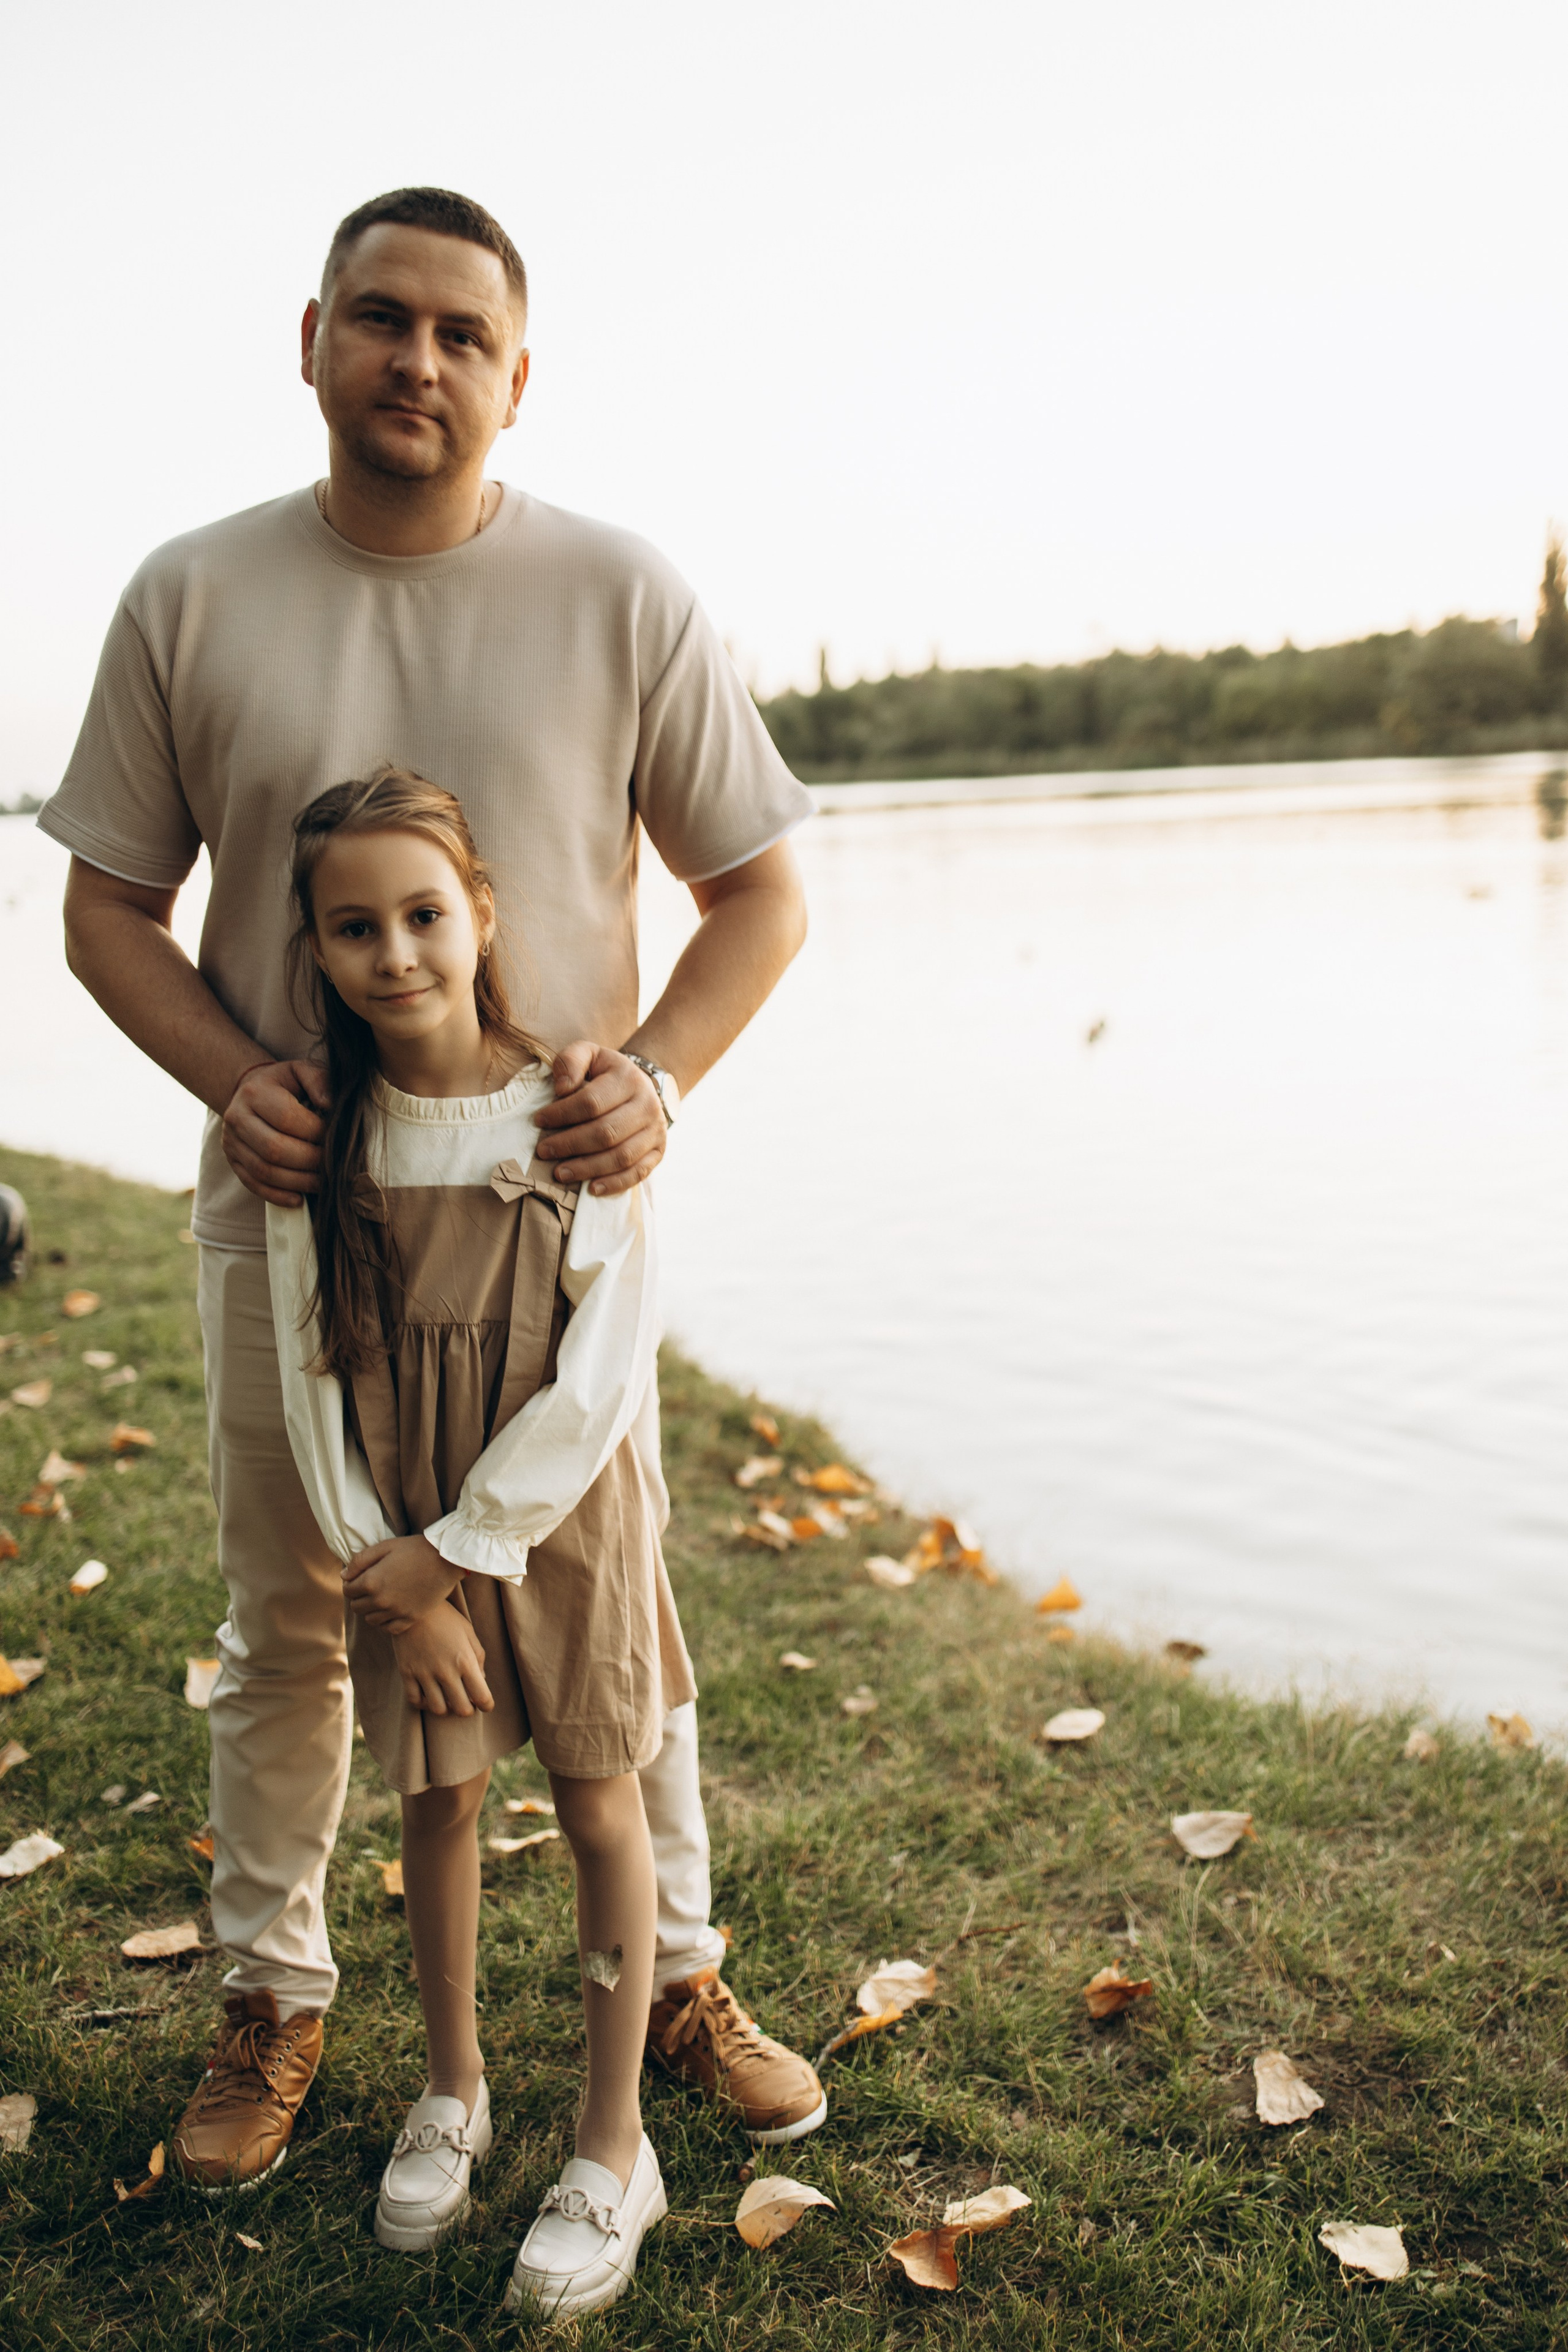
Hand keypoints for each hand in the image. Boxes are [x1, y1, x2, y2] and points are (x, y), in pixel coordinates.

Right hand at [222, 1058, 330, 1207]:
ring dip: (297, 1182)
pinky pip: (253, 1184)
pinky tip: (298, 1199)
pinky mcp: (233, 1162)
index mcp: (255, 1093)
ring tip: (322, 1183)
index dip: (315, 1133)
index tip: (334, 1139)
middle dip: (309, 1161)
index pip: (286, 1118)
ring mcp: (231, 1142)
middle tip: (333, 1166)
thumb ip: (319, 1081)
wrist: (250, 1091)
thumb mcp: (301, 1071)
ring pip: (264, 1171)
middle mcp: (237, 1118)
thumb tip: (331, 1105)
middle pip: (274, 1149)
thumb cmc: (284, 1084)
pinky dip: (277, 1195)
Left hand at [343, 1534, 457, 1633]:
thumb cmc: (415, 1549)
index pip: (347, 1590)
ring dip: (371, 1610)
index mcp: (371, 1582)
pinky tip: (390, 1611)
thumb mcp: (384, 1547)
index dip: (350, 1583)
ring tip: (380, 1598)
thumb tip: (344, 1576)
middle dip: (358, 1597)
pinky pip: (389, 1629)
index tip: (358, 1578)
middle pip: (357, 1607)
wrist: (446, 1559)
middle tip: (369, 1587)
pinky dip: (385, 1622)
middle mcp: (380, 1601)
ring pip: (370, 1620)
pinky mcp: (410, 1618)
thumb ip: (360, 1561)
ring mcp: (396, 1612)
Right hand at [391, 1600, 494, 1715]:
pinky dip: (424, 1703)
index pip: (482, 1697)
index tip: (485, 1704)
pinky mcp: (406, 1673)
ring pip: (438, 1709)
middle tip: (467, 1702)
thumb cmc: (446, 1618)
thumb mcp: (468, 1632)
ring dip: (446, 1708)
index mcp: (465, 1661)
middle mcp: (446, 1671)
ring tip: (447, 1698)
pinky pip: (415, 1701)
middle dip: (468, 1709)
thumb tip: (481, 1681)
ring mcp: (424, 1673)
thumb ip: (478, 1657)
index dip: (487, 1705)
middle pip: (461, 1709)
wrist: (414, 1604)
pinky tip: (429, 1694)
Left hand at [531, 1043, 666, 1195]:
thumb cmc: (605, 1073)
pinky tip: (592, 1189)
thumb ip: (571, 1061)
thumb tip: (562, 1088)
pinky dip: (615, 1184)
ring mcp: (656, 1130)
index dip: (562, 1114)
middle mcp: (647, 1105)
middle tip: (543, 1152)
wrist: (642, 1086)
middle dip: (570, 1145)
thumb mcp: (589, 1054)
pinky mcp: (658, 1151)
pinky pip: (638, 1173)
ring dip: (587, 1169)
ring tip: (560, 1174)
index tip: (539, 1121)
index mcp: (628, 1079)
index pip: (591, 1102)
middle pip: (605, 1133)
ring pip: (621, 1156)